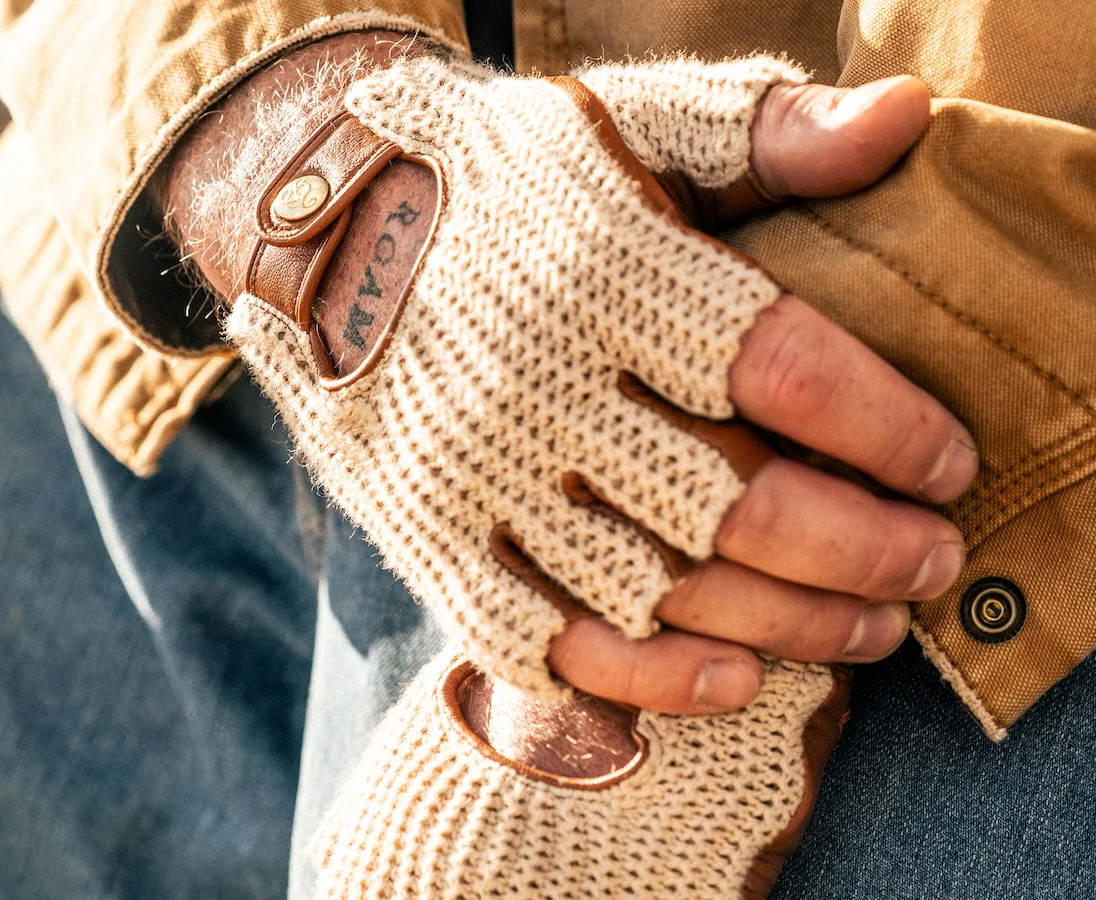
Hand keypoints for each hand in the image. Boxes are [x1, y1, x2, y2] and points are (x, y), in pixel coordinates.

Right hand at [164, 42, 971, 714]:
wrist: (325, 226)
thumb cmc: (499, 178)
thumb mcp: (623, 120)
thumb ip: (763, 127)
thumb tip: (907, 116)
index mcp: (599, 266)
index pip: (779, 365)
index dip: (885, 428)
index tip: (947, 464)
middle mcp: (534, 378)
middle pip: (733, 500)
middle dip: (863, 548)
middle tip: (934, 564)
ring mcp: (474, 471)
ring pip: (654, 589)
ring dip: (787, 626)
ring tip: (871, 627)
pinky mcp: (428, 534)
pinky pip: (543, 638)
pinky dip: (647, 678)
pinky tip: (735, 679)